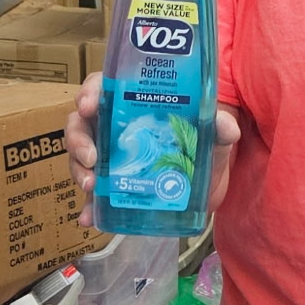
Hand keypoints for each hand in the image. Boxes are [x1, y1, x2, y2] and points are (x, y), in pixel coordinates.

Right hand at [66, 73, 241, 229]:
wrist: (209, 186)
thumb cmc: (205, 147)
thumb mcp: (214, 136)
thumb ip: (220, 128)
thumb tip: (226, 126)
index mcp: (132, 103)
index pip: (101, 87)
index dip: (89, 92)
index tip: (88, 105)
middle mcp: (114, 127)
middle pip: (81, 123)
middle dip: (78, 138)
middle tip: (91, 156)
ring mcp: (110, 157)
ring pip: (81, 157)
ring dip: (78, 170)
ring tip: (90, 187)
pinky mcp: (112, 187)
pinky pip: (92, 196)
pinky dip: (88, 207)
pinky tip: (89, 218)